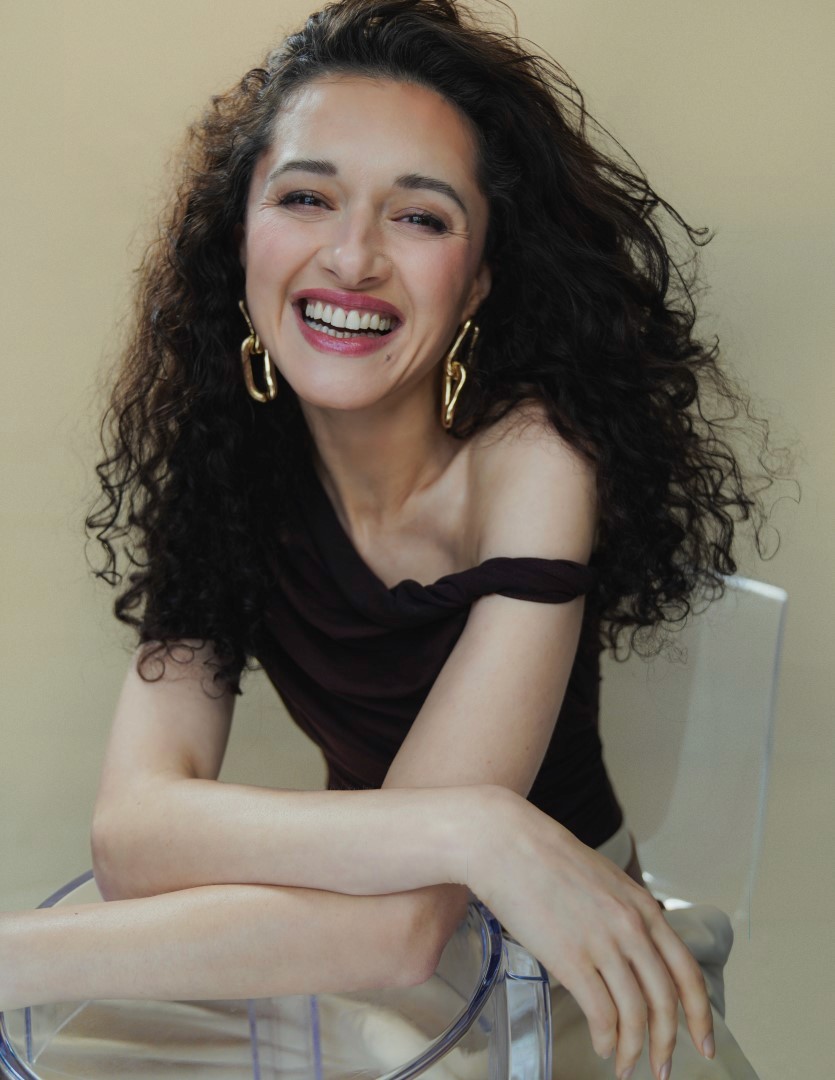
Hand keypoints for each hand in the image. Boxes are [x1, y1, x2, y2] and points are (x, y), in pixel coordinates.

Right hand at [467, 787, 714, 1079]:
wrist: (506, 844)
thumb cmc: (546, 857)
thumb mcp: (604, 880)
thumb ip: (624, 914)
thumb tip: (629, 950)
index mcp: (643, 907)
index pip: (687, 972)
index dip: (700, 1015)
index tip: (704, 1043)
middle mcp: (632, 928)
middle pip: (666, 1001)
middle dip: (667, 1044)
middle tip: (663, 1070)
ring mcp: (603, 944)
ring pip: (635, 1014)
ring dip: (634, 1050)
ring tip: (626, 1066)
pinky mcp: (572, 959)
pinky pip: (602, 1014)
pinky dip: (607, 1039)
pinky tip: (602, 1046)